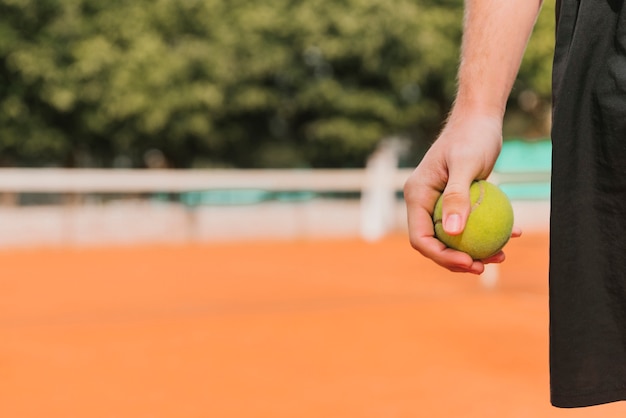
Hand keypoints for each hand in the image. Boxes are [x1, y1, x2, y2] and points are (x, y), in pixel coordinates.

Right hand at [403, 113, 520, 273]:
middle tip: (484, 267)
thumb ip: (457, 197)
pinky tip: (512, 235)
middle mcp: (424, 202)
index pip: (421, 237)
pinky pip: (468, 224)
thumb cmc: (472, 136)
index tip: (470, 261)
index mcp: (417, 196)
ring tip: (501, 255)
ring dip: (474, 251)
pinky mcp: (457, 201)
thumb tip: (453, 233)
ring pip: (452, 238)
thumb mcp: (467, 165)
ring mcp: (439, 203)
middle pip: (434, 242)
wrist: (480, 119)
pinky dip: (487, 232)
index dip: (441, 256)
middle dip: (457, 260)